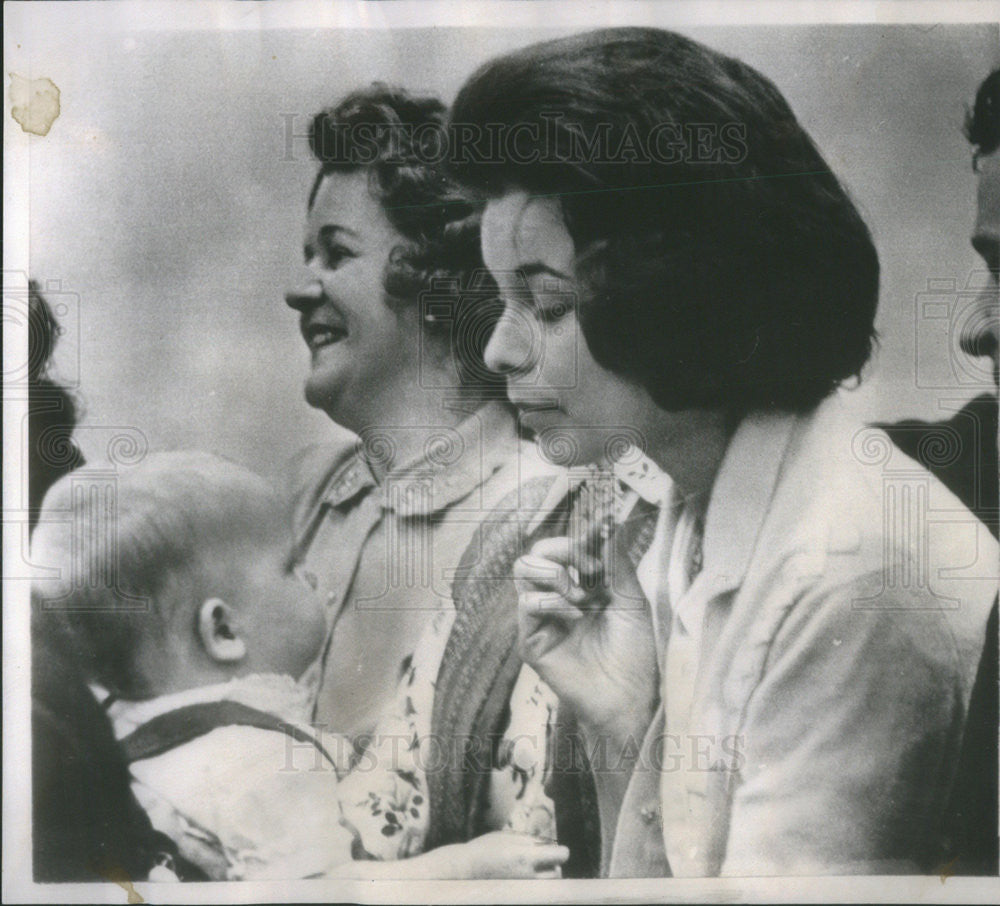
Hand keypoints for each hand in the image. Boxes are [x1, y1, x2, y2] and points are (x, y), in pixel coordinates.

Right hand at [430, 831, 567, 878]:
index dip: (561, 852)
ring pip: (547, 886)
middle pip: (556, 874)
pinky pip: (536, 891)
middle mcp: (527, 876)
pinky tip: (525, 877)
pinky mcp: (518, 896)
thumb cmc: (486, 848)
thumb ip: (532, 840)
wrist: (465, 870)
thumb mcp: (509, 837)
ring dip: (546, 877)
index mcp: (526, 856)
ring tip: (532, 869)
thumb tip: (552, 845)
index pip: (560, 856)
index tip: (558, 850)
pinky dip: (535, 884)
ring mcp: (522, 889)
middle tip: (542, 859)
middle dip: (553, 866)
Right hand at [513, 534, 658, 741]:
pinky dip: (553, 603)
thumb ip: (614, 561)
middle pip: (535, 551)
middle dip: (562, 549)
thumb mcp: (630, 598)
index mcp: (578, 585)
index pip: (562, 546)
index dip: (578, 536)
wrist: (631, 695)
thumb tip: (607, 523)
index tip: (602, 536)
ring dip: (555, 574)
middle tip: (589, 568)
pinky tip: (577, 618)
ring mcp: (540, 618)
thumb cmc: (634, 651)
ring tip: (581, 597)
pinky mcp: (530, 639)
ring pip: (522, 569)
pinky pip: (526, 603)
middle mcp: (555, 597)